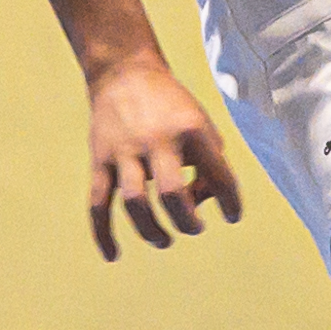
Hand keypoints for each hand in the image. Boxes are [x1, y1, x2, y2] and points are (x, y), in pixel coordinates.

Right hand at [85, 52, 243, 260]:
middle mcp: (158, 141)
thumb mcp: (202, 125)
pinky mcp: (99, 160)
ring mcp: (125, 151)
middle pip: (173, 193)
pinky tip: (113, 255)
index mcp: (191, 130)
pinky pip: (98, 203)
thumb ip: (210, 165)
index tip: (232, 216)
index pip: (219, 176)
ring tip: (165, 239)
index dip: (231, 202)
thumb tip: (200, 206)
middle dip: (187, 220)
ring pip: (136, 202)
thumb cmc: (173, 108)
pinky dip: (103, 233)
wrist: (125, 74)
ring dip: (152, 230)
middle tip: (195, 227)